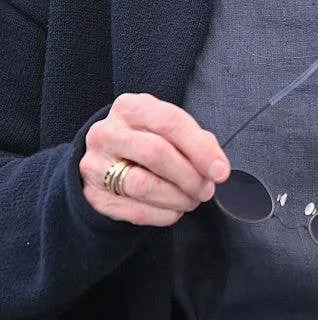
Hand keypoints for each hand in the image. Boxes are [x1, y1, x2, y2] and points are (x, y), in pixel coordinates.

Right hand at [79, 93, 230, 226]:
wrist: (103, 159)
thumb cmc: (145, 138)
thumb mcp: (165, 127)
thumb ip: (194, 139)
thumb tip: (216, 165)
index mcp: (130, 106)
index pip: (169, 122)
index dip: (199, 148)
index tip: (220, 170)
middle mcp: (107, 132)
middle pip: (155, 153)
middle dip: (189, 175)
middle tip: (206, 189)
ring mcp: (96, 165)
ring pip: (143, 185)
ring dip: (177, 197)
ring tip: (192, 200)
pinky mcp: (93, 196)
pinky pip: (134, 211)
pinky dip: (162, 214)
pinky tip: (174, 210)